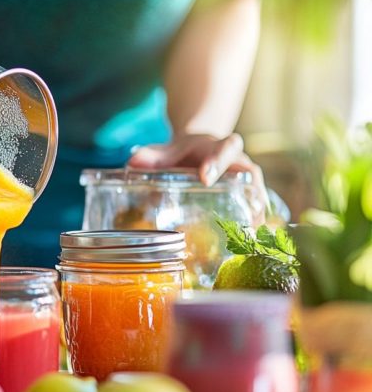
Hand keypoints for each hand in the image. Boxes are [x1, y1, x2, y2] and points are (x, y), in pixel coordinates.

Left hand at [127, 133, 267, 221]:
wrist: (196, 150)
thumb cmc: (182, 152)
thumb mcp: (168, 150)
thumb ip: (152, 156)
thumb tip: (133, 162)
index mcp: (218, 146)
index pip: (225, 148)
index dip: (219, 161)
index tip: (205, 176)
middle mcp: (237, 162)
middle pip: (250, 171)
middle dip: (249, 188)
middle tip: (245, 208)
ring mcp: (243, 181)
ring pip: (257, 193)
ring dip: (257, 213)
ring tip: (254, 234)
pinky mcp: (243, 197)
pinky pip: (253, 210)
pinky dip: (253, 226)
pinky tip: (251, 245)